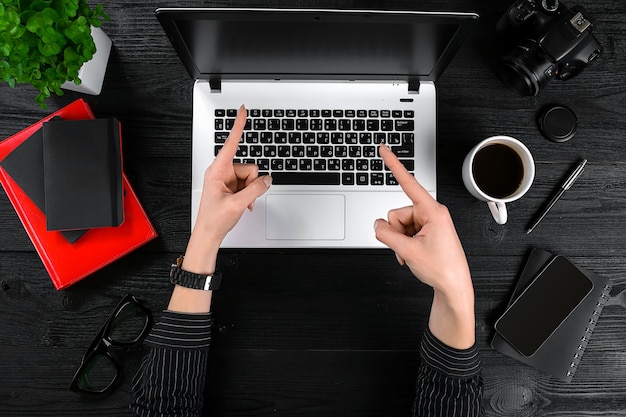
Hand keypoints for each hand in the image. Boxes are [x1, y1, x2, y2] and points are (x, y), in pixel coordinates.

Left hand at [192, 105, 271, 249]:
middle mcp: (222, 172)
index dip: (238, 126)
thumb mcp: (238, 204)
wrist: (209, 234)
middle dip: (252, 183)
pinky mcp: (232, 187)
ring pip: (251, 176)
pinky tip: (244, 204)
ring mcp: (227, 180)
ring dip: (251, 191)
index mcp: (217, 171)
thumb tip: (267, 180)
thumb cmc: (214, 219)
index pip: (230, 143)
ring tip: (242, 203)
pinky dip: (250, 194)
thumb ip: (256, 190)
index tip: (242, 110)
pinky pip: (249, 184)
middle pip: (249, 167)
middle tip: (245, 199)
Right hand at [374, 144, 474, 347]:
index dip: (394, 165)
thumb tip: (376, 225)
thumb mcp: (408, 251)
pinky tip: (412, 254)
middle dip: (396, 232)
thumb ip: (386, 234)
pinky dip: (403, 244)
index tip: (384, 149)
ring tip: (412, 253)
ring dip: (400, 240)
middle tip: (407, 248)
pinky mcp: (426, 231)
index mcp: (432, 211)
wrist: (453, 286)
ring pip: (398, 224)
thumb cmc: (442, 268)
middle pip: (397, 213)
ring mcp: (428, 223)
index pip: (408, 183)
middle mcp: (431, 213)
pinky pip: (404, 232)